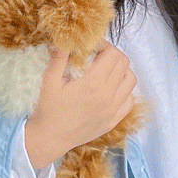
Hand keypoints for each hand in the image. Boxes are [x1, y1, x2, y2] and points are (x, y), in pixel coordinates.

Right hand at [24, 39, 137, 167]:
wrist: (49, 139)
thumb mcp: (49, 80)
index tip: (91, 47)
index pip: (112, 54)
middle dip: (112, 55)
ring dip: (120, 71)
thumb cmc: (47, 109)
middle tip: (97, 56)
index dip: (103, 45)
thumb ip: (59, 57)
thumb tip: (66, 39)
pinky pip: (129, 100)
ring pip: (130, 80)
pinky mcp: (114, 120)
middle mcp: (107, 96)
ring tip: (105, 71)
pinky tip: (110, 89)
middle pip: (124, 63)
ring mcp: (113, 109)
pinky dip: (124, 91)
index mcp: (92, 83)